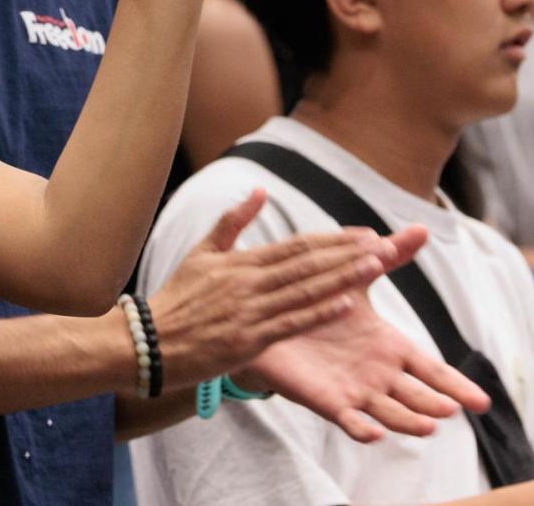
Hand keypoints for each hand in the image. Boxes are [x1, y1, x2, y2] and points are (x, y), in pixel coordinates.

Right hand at [151, 190, 394, 388]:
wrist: (149, 342)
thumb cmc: (177, 298)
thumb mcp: (201, 254)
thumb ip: (232, 222)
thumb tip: (258, 190)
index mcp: (239, 263)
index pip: (295, 247)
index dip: (333, 240)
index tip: (365, 234)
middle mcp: (248, 283)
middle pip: (307, 265)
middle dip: (348, 255)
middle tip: (384, 245)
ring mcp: (249, 312)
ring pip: (305, 291)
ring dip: (343, 278)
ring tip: (375, 267)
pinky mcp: (248, 341)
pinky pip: (289, 324)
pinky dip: (318, 313)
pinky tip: (344, 303)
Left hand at [237, 225, 491, 442]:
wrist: (272, 320)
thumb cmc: (320, 303)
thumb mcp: (355, 276)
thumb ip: (389, 256)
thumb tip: (421, 227)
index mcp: (390, 347)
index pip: (431, 369)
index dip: (455, 384)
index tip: (482, 402)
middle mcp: (379, 374)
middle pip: (416, 395)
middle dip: (434, 403)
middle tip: (453, 409)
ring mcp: (355, 390)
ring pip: (388, 412)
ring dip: (407, 422)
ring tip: (428, 428)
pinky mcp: (326, 400)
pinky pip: (347, 419)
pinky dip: (361, 428)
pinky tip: (373, 434)